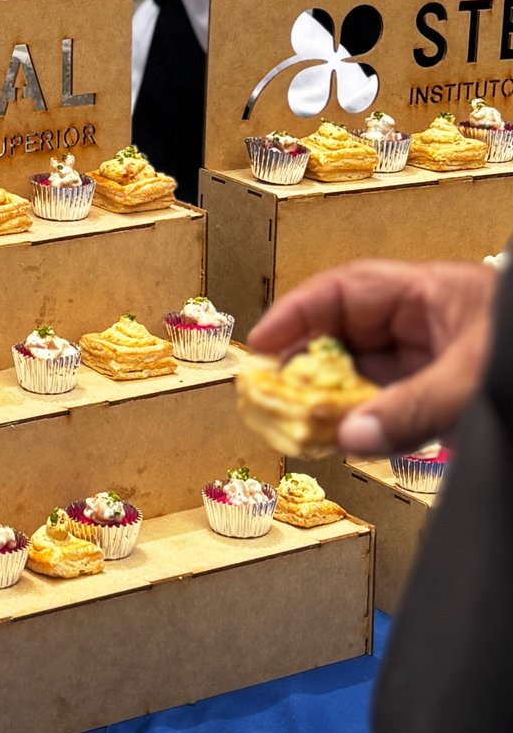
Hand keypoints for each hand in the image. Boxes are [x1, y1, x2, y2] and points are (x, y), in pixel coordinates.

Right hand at [248, 258, 498, 455]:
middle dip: (309, 365)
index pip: (344, 291)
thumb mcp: (472, 381)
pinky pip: (392, 403)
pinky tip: (352, 441)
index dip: (295, 314)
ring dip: (336, 400)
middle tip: (275, 400)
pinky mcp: (446, 393)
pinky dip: (368, 422)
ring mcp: (435, 357)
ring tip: (306, 428)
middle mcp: (425, 321)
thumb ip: (410, 411)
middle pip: (347, 334)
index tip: (260, 347)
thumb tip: (347, 438)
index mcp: (428, 292)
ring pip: (367, 372)